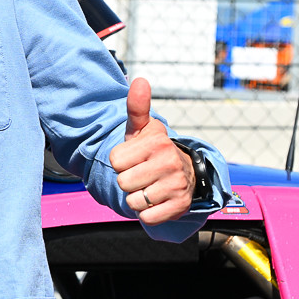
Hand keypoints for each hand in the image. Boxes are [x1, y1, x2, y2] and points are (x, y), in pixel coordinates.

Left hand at [108, 78, 193, 223]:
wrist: (184, 173)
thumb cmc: (154, 149)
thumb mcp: (142, 128)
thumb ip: (136, 107)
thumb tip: (139, 80)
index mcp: (157, 142)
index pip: (115, 161)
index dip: (120, 162)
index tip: (134, 158)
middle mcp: (169, 161)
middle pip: (122, 182)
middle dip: (127, 181)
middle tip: (142, 173)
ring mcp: (177, 185)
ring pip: (133, 202)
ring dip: (137, 198)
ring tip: (149, 186)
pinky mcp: (180, 206)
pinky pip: (147, 218)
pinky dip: (147, 213)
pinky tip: (156, 200)